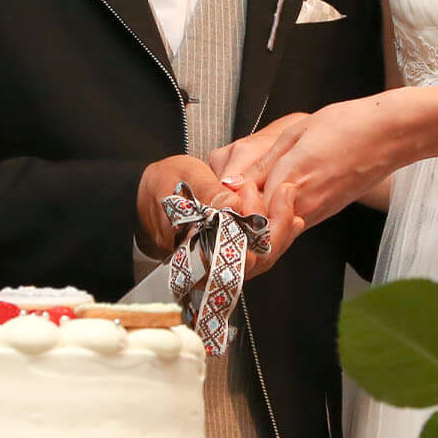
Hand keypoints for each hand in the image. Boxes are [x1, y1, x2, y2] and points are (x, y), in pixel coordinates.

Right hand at [140, 153, 306, 275]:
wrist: (148, 194)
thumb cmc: (164, 184)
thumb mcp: (183, 176)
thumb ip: (207, 191)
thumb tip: (233, 204)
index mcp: (192, 242)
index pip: (231, 252)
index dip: (254, 230)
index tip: (262, 199)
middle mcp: (207, 260)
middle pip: (252, 262)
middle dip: (275, 228)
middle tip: (285, 192)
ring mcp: (220, 260)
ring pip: (258, 260)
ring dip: (279, 230)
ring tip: (289, 199)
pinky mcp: (230, 254)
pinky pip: (257, 251)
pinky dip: (273, 232)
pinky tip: (288, 214)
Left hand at [220, 94, 405, 227]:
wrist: (390, 135)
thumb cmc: (348, 125)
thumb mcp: (295, 133)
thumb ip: (262, 162)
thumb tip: (234, 182)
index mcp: (290, 177)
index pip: (245, 206)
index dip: (232, 200)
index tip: (227, 189)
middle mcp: (302, 202)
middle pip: (258, 224)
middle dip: (243, 213)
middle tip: (238, 194)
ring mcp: (316, 211)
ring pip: (276, 227)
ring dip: (262, 215)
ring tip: (259, 190)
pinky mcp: (327, 213)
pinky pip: (295, 222)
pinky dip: (281, 214)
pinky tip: (281, 191)